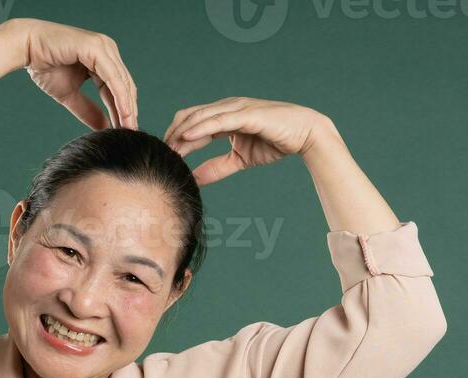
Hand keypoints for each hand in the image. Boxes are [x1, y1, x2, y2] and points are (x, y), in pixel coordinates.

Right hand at [21, 19, 137, 130]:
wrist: (27, 48)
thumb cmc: (45, 65)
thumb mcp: (70, 94)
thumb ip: (87, 110)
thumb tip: (103, 127)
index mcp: (102, 58)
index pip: (119, 87)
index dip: (123, 110)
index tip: (127, 130)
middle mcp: (107, 50)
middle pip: (125, 84)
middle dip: (129, 110)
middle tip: (132, 132)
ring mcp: (103, 47)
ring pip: (122, 81)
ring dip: (127, 106)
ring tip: (129, 127)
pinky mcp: (97, 48)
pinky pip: (113, 76)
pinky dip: (119, 96)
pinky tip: (123, 113)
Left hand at [163, 97, 332, 185]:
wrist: (305, 135)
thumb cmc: (275, 142)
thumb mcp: (239, 160)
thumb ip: (216, 168)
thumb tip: (195, 179)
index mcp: (224, 116)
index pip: (192, 122)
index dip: (176, 137)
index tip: (164, 153)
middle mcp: (227, 107)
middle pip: (191, 116)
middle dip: (174, 134)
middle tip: (162, 151)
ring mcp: (237, 108)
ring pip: (201, 116)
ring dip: (183, 131)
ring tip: (169, 147)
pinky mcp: (247, 113)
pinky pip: (219, 119)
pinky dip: (201, 127)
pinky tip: (187, 136)